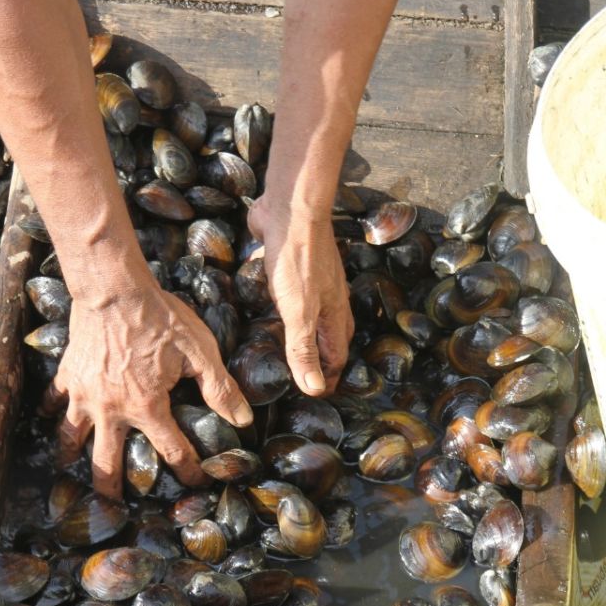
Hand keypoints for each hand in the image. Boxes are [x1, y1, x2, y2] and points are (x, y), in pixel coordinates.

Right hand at [53, 285, 253, 499]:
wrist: (113, 289)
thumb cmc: (159, 317)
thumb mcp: (199, 351)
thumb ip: (219, 388)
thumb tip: (241, 419)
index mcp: (147, 407)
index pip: (172, 450)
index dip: (188, 470)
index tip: (197, 482)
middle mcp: (111, 410)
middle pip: (107, 463)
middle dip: (112, 490)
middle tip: (115, 507)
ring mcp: (84, 394)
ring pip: (72, 437)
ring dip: (73, 458)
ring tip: (73, 471)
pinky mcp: (68, 375)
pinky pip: (56, 401)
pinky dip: (53, 412)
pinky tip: (50, 418)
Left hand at [248, 196, 353, 395]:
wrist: (290, 209)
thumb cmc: (297, 260)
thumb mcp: (299, 312)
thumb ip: (303, 350)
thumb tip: (314, 390)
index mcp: (333, 315)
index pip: (335, 357)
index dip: (326, 378)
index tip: (315, 396)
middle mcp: (327, 300)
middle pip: (328, 338)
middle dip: (320, 361)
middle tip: (303, 378)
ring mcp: (310, 282)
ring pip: (311, 317)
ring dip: (303, 335)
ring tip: (287, 352)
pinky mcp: (291, 267)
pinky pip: (291, 295)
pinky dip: (285, 310)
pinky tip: (270, 312)